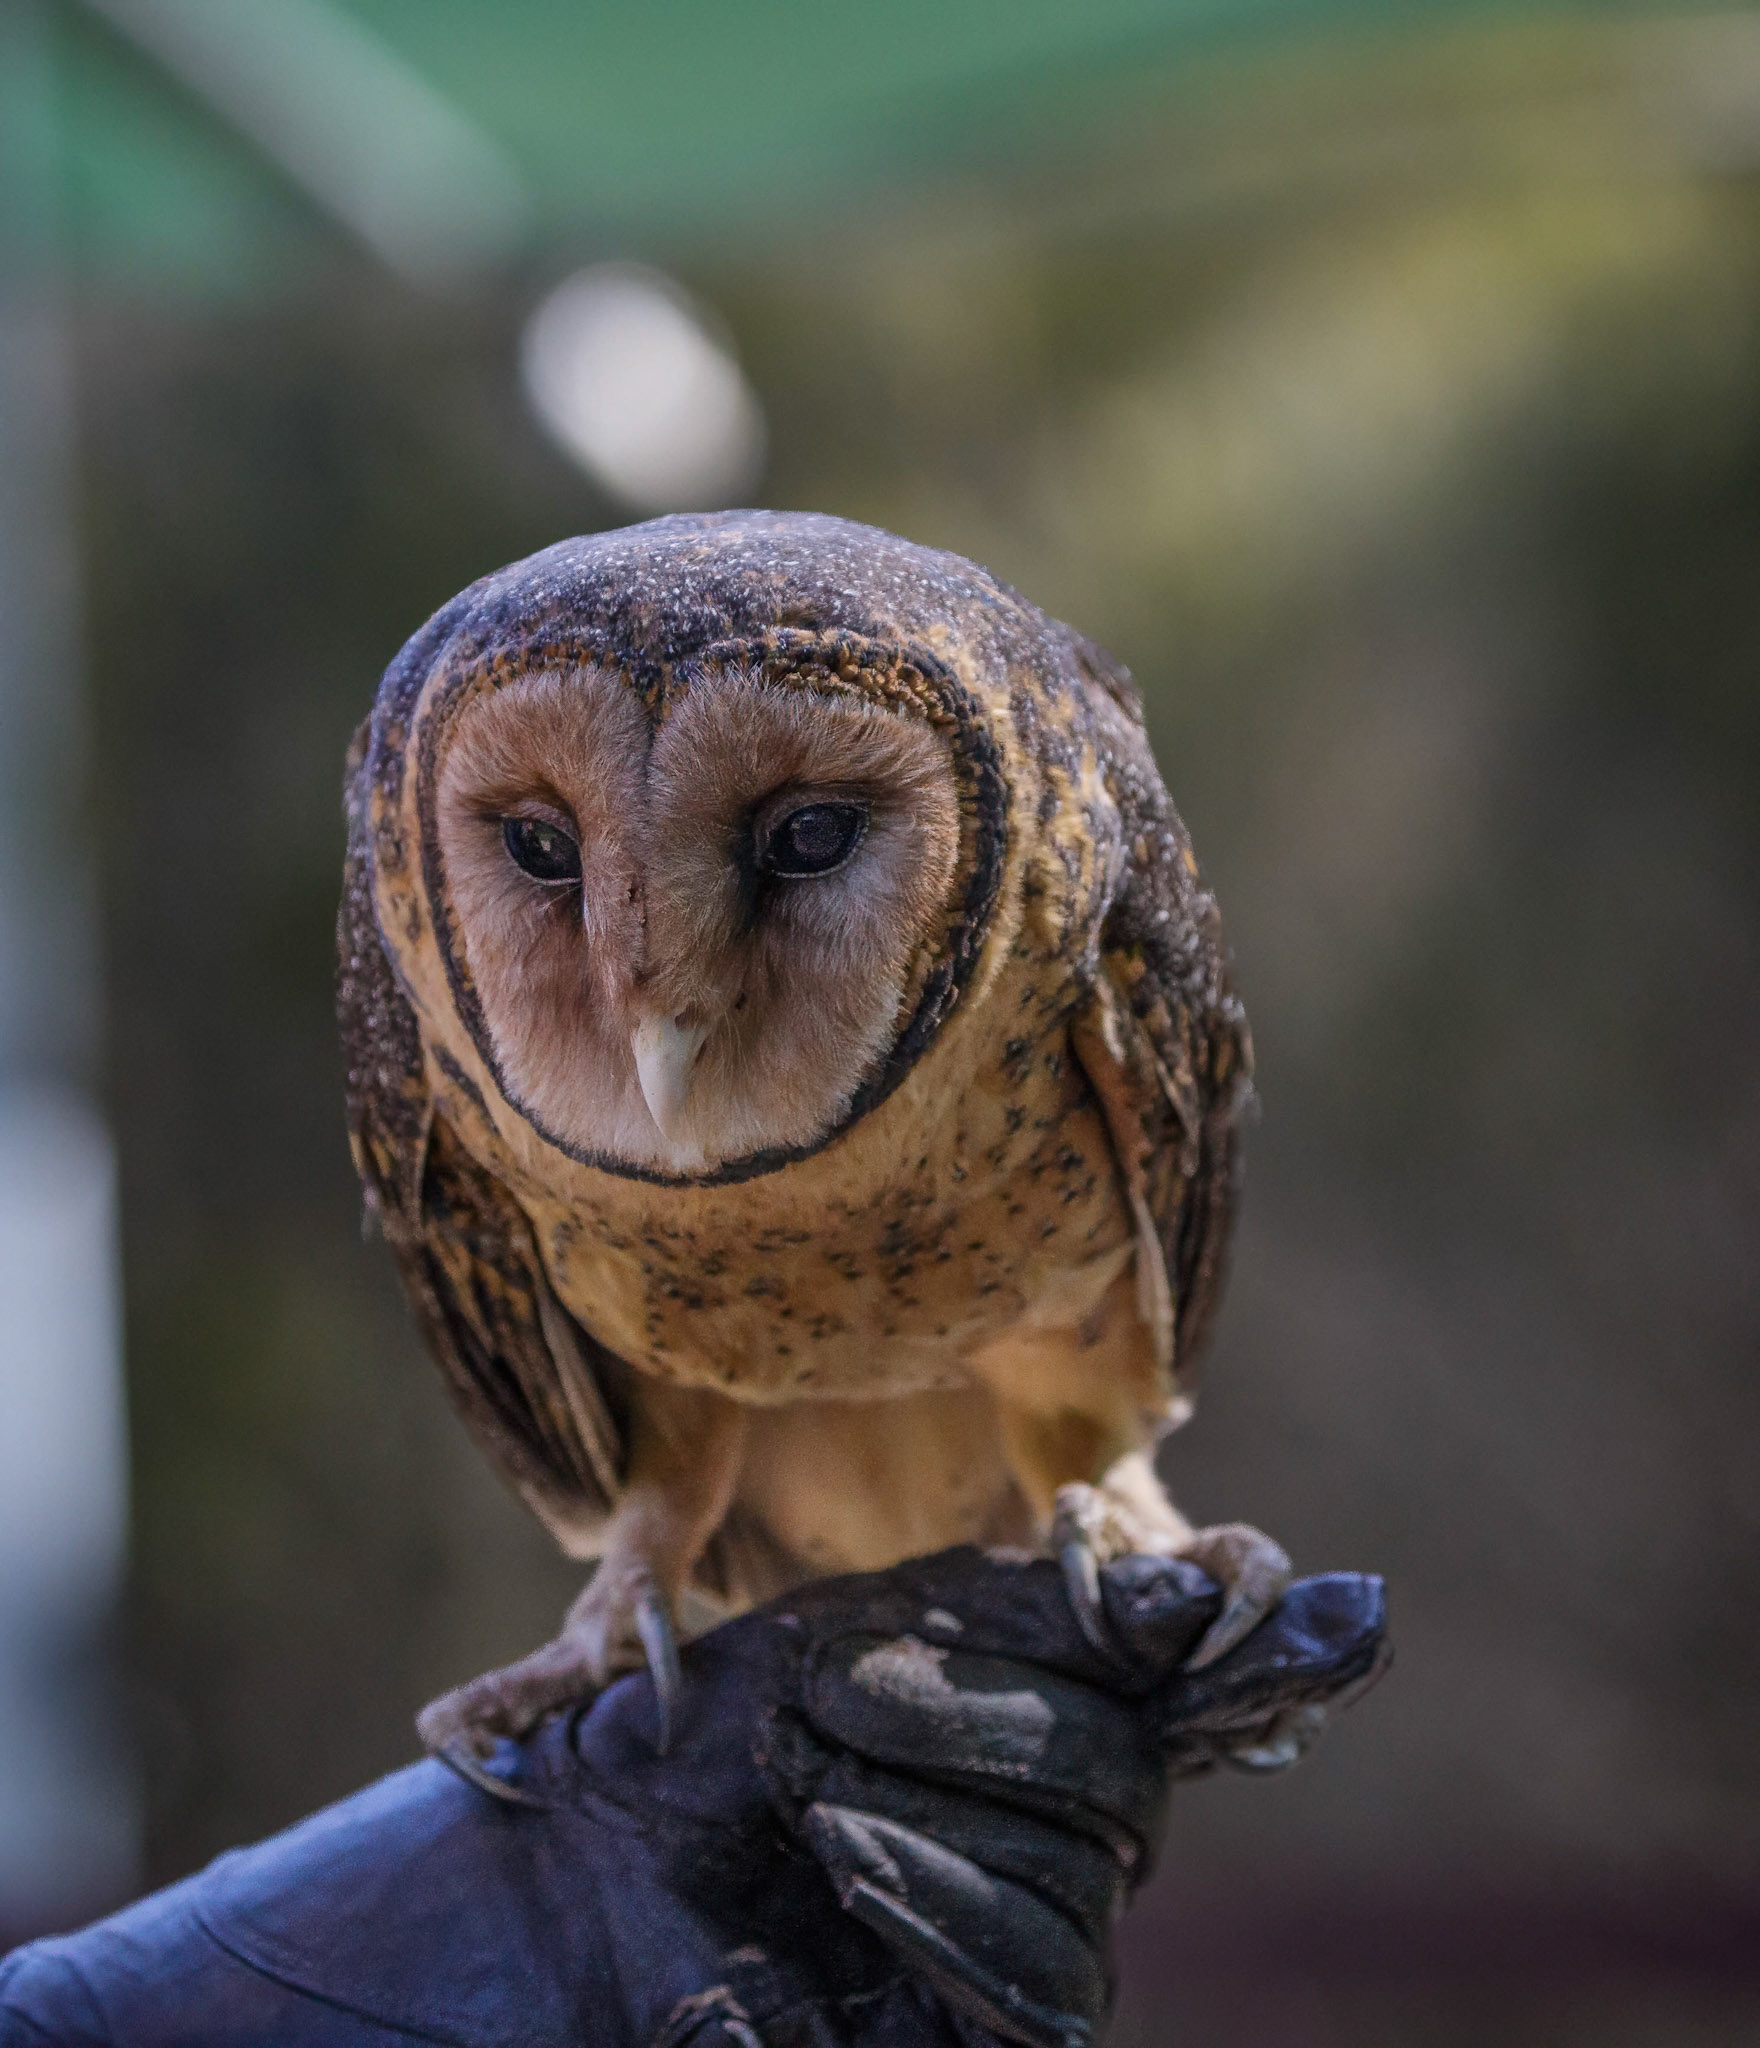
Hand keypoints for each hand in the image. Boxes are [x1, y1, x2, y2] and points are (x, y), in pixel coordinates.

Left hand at [476, 1545, 1385, 2046]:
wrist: (547, 1880)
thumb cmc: (685, 1741)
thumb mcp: (853, 1638)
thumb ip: (1034, 1619)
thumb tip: (1223, 1584)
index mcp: (1034, 1701)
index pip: (1205, 1682)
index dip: (1275, 1647)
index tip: (1348, 1611)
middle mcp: (1049, 1821)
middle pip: (1129, 1770)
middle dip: (981, 1711)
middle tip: (828, 1695)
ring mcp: (1021, 1938)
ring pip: (1090, 1872)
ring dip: (942, 1799)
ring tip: (810, 1792)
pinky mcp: (983, 2041)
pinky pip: (1045, 1989)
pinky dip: (946, 1902)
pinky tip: (850, 1862)